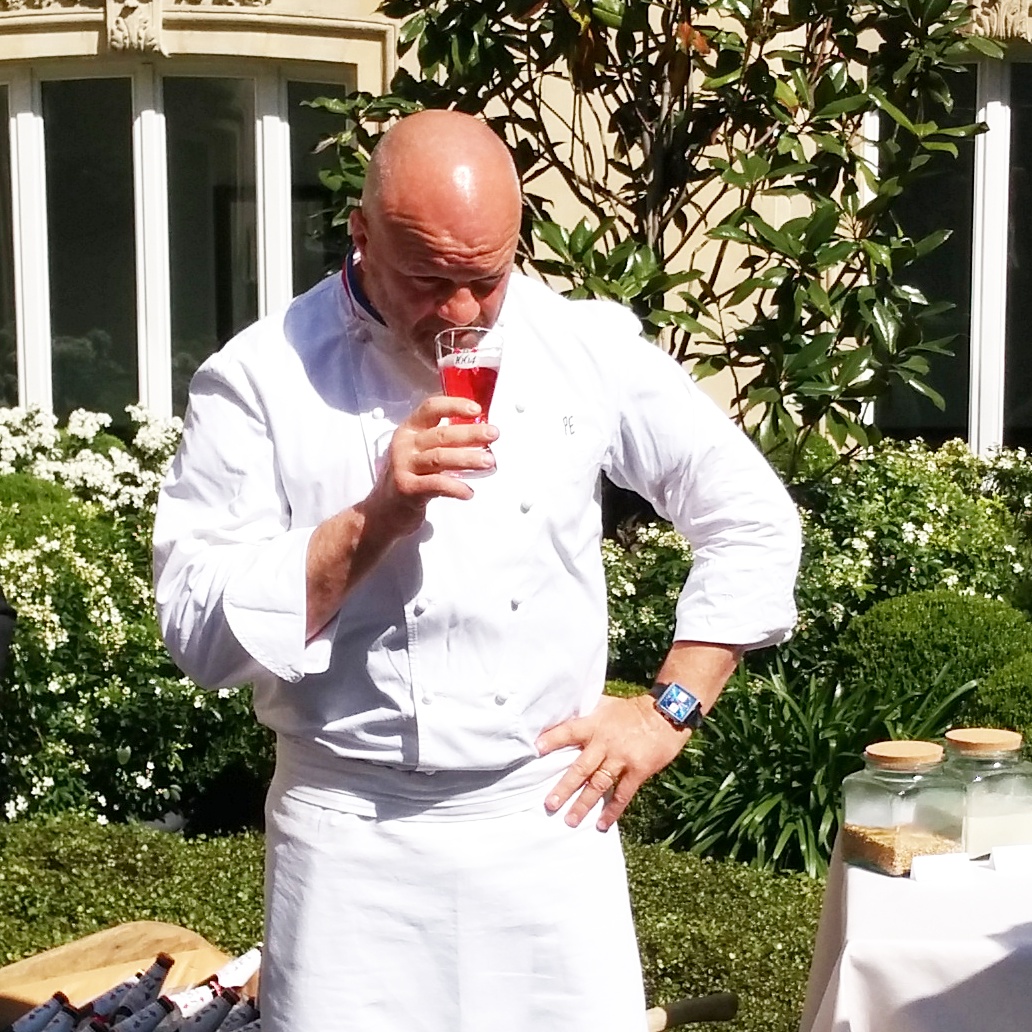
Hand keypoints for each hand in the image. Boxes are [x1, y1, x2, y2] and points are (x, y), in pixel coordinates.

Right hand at [366, 395, 498, 536]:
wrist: (383, 511)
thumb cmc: (409, 479)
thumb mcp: (420, 454)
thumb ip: (443, 443)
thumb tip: (480, 436)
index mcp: (409, 430)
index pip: (431, 409)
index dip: (454, 405)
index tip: (476, 409)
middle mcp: (405, 445)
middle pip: (441, 434)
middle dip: (471, 433)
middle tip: (493, 434)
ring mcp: (403, 466)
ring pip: (441, 457)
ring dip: (468, 458)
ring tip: (489, 462)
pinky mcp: (406, 488)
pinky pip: (436, 484)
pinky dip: (456, 487)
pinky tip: (468, 492)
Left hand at [535, 694, 689, 831]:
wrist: (665, 715)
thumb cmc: (631, 711)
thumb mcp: (606, 705)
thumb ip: (586, 713)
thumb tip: (562, 714)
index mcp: (595, 725)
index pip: (569, 731)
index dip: (553, 739)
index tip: (536, 749)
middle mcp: (605, 743)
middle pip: (581, 767)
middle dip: (564, 787)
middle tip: (549, 804)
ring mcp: (622, 759)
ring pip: (599, 784)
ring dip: (584, 803)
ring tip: (570, 820)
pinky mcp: (638, 771)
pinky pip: (622, 794)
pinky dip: (612, 810)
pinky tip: (601, 824)